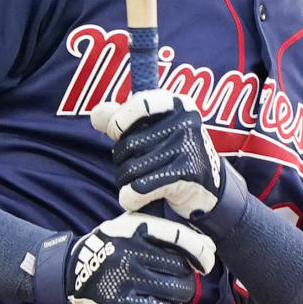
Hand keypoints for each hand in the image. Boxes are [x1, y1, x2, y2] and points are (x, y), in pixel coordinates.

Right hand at [66, 211, 214, 303]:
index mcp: (135, 226)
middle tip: (177, 280)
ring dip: (177, 296)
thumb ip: (164, 231)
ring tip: (166, 294)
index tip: (206, 261)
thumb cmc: (110, 249)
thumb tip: (207, 243)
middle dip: (186, 276)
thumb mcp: (129, 226)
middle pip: (182, 267)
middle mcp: (130, 249)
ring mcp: (124, 276)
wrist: (68, 275)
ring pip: (176, 290)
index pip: (180, 236)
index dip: (200, 250)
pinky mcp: (120, 303)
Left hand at [92, 91, 242, 230]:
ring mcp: (188, 147)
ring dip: (126, 182)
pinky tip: (136, 199)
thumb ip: (121, 119)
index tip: (118, 133)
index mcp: (176, 104)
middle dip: (122, 161)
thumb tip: (96, 114)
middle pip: (128, 143)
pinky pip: (140, 188)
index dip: (119, 121)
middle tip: (137, 168)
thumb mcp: (152, 130)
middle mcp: (186, 121)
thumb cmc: (172, 155)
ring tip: (140, 183)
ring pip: (131, 169)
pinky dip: (131, 198)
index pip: (138, 104)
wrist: (206, 190)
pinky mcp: (187, 175)